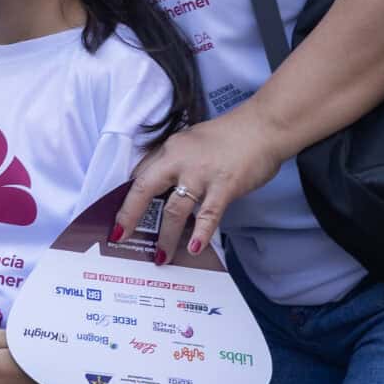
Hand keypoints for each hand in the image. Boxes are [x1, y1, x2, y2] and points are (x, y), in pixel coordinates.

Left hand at [114, 109, 284, 259]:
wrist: (264, 126)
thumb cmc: (230, 135)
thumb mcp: (193, 141)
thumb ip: (177, 161)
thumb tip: (164, 185)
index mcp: (171, 149)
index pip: (141, 174)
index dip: (127, 197)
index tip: (119, 215)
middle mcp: (180, 160)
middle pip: (145, 189)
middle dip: (130, 216)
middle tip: (121, 237)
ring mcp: (201, 174)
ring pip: (175, 210)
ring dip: (166, 237)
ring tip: (161, 257)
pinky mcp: (224, 186)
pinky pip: (208, 214)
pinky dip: (200, 233)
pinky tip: (193, 248)